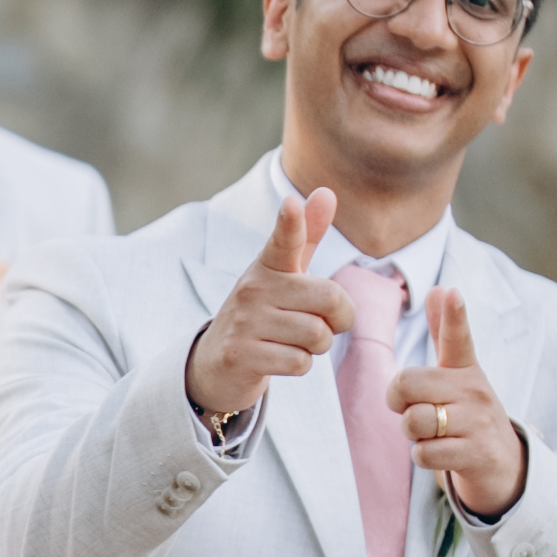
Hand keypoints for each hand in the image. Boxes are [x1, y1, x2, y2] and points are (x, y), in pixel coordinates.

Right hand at [182, 189, 353, 432]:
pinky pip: (300, 362)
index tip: (290, 202)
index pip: (284, 239)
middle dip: (339, 320)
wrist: (216, 363)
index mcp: (268, 266)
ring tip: (294, 341)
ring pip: (318, 335)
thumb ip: (306, 236)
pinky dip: (300, 365)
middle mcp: (253, 288)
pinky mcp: (241, 354)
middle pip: (332, 299)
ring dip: (317, 346)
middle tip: (321, 323)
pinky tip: (280, 358)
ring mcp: (244, 322)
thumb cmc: (262, 312)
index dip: (291, 222)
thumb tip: (326, 191)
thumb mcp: (283, 274)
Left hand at [389, 285, 527, 521]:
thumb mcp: (458, 372)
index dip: (454, 315)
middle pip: (406, 384)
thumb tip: (439, 288)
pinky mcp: (477, 453)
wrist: (504, 465)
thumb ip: (445, 333)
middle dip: (399, 402)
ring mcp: (478, 422)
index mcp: (466, 368)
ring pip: (414, 421)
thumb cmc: (468, 413)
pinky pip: (423, 453)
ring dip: (413, 434)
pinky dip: (423, 456)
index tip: (453, 292)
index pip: (458, 336)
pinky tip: (441, 452)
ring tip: (434, 433)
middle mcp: (475, 390)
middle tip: (416, 409)